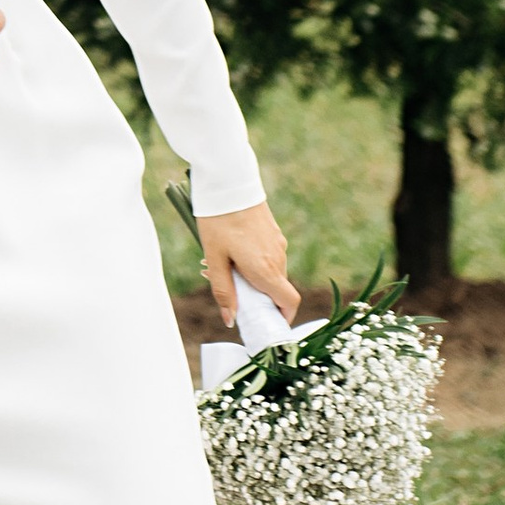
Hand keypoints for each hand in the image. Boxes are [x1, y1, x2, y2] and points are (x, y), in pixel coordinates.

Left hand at [195, 199, 301, 328]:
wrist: (229, 182)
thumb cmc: (218, 221)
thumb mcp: (215, 259)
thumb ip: (223, 291)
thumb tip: (230, 320)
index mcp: (266, 269)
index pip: (289, 303)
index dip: (281, 318)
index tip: (265, 323)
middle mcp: (278, 258)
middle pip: (277, 290)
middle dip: (259, 298)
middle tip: (233, 292)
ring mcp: (278, 244)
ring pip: (272, 272)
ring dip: (255, 278)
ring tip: (226, 265)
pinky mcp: (274, 233)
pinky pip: (269, 257)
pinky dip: (257, 263)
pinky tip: (233, 250)